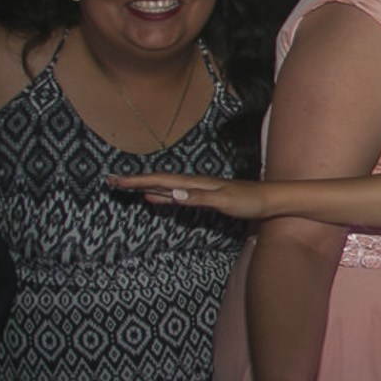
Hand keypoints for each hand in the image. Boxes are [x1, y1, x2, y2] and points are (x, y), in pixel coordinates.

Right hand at [108, 171, 273, 218]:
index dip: (136, 180)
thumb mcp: (223, 201)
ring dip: (144, 186)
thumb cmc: (248, 201)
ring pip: (164, 186)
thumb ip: (197, 198)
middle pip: (158, 180)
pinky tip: (153, 197)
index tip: (115, 180)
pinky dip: (160, 195)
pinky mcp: (203, 197)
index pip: (160, 180)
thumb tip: (172, 193)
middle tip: (111, 181)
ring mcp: (198, 189)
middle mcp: (193, 183)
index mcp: (195, 183)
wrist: (268, 201)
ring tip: (125, 186)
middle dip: (134, 181)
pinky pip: (175, 194)